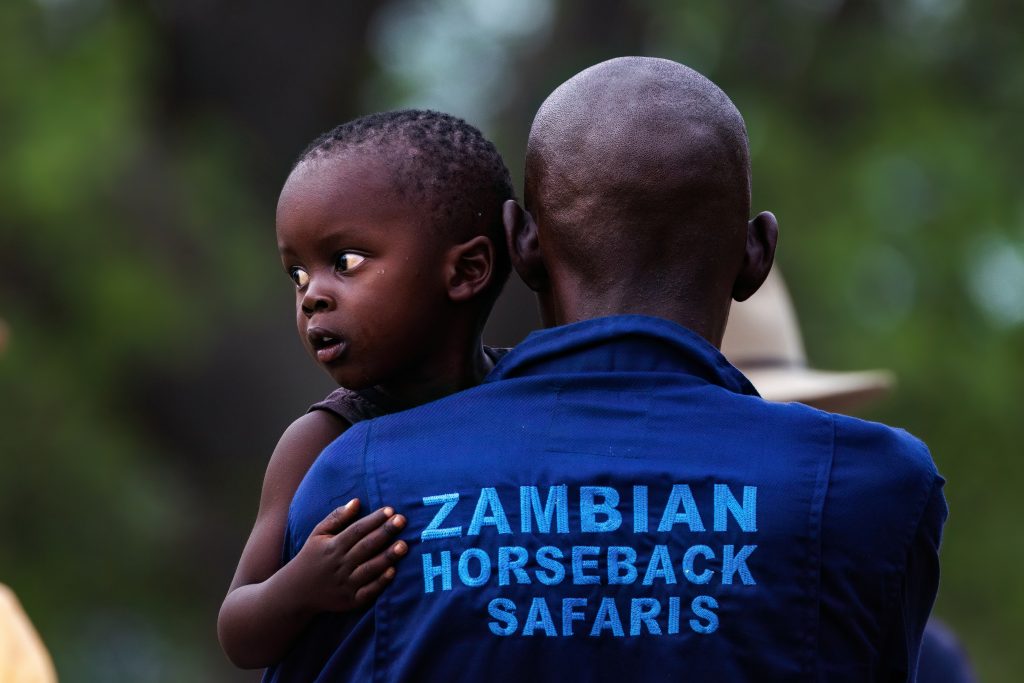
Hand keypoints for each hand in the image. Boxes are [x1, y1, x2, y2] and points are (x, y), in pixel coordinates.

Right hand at [293, 499, 407, 612]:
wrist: (297, 592)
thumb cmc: (311, 557)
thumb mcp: (318, 534)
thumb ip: (337, 517)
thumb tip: (356, 501)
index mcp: (333, 546)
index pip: (357, 530)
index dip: (373, 520)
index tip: (390, 509)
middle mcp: (340, 565)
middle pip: (365, 547)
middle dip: (385, 533)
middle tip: (402, 520)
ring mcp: (345, 584)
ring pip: (369, 568)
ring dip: (387, 557)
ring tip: (404, 545)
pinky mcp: (350, 601)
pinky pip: (368, 591)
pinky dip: (380, 582)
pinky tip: (393, 571)